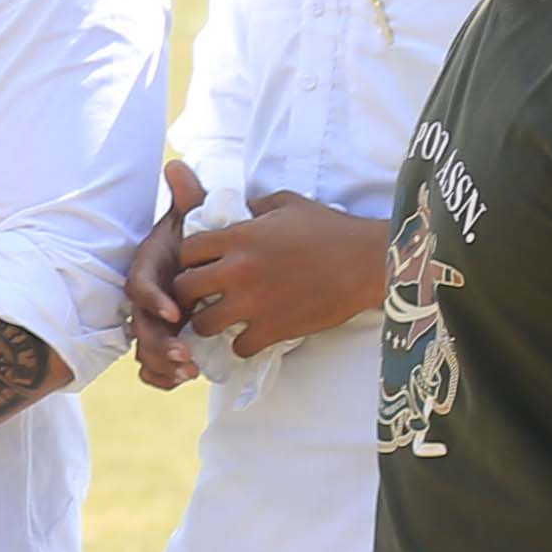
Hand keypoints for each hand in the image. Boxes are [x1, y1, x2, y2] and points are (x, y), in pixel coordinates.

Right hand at [123, 157, 204, 390]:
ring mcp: (151, 322)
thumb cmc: (193, 238)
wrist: (197, 261)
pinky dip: (161, 376)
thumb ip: (188, 197)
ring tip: (188, 370)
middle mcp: (144, 299)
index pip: (139, 285)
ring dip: (162, 363)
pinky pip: (151, 366)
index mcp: (148, 269)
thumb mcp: (192, 217)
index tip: (175, 311)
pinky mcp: (161, 340)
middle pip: (139, 326)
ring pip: (143, 349)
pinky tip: (182, 380)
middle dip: (158, 343)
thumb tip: (177, 165)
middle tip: (184, 355)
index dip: (153, 299)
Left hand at [172, 188, 388, 361]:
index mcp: (239, 237)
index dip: (189, 259)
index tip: (200, 264)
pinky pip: (239, 347)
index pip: (186, 250)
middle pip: (184, 288)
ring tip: (220, 321)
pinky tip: (251, 336)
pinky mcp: (274, 328)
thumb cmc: (332, 229)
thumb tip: (240, 208)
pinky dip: (242, 345)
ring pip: (204, 324)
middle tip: (201, 297)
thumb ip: (256, 206)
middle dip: (188, 294)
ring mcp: (254, 302)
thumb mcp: (289, 204)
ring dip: (209, 323)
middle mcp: (239, 270)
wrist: (367, 261)